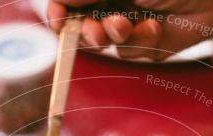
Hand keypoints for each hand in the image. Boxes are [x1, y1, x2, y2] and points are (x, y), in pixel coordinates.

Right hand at [47, 0, 212, 60]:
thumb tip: (59, 0)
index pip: (68, 3)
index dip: (57, 12)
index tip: (57, 19)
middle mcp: (112, 4)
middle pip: (80, 27)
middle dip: (84, 32)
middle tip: (94, 32)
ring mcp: (129, 25)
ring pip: (105, 44)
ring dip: (115, 36)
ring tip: (128, 24)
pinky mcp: (147, 45)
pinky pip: (131, 53)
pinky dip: (141, 42)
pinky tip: (155, 28)